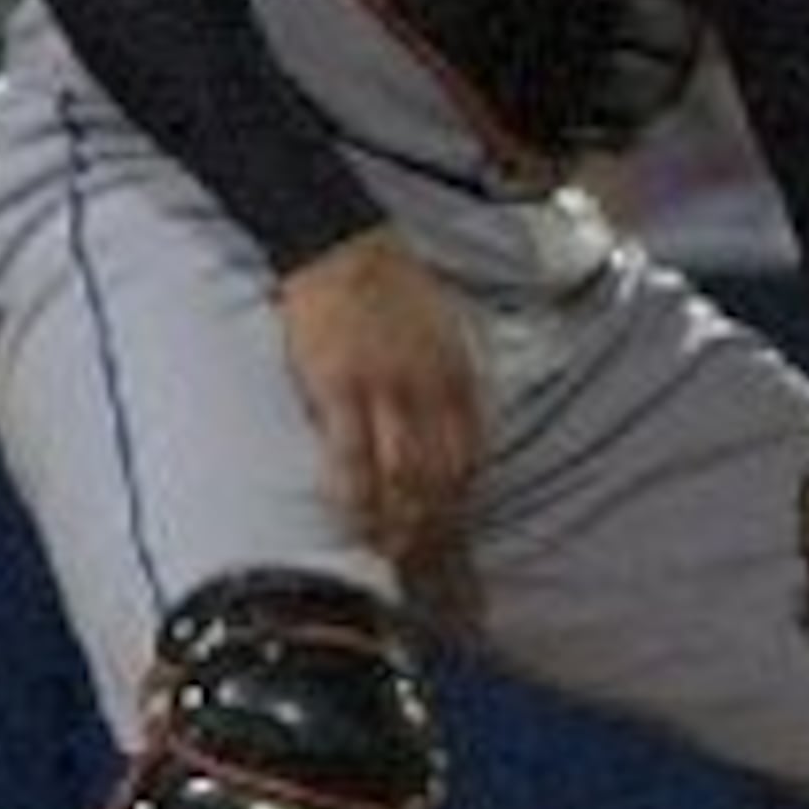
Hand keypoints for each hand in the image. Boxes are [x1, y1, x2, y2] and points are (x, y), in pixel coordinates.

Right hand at [278, 225, 484, 572]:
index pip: (470, 455)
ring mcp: (385, 391)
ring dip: (399, 521)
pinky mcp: (339, 390)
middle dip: (435, 524)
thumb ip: (450, 382)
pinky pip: (351, 457)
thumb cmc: (391, 289)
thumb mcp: (444, 332)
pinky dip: (355, 496)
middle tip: (424, 560)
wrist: (343, 248)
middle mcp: (430, 389)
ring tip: (391, 552)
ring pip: (402, 475)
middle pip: (440, 474)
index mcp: (458, 376)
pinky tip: (353, 523)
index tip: (455, 530)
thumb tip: (454, 434)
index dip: (463, 501)